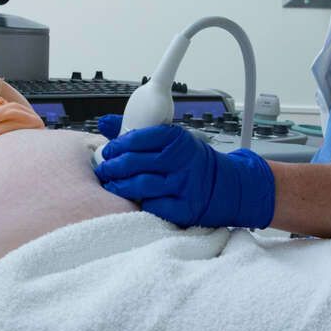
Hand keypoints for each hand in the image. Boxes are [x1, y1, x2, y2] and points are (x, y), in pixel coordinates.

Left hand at [94, 124, 274, 228]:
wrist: (227, 186)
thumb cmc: (192, 162)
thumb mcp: (172, 141)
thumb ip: (139, 132)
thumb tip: (104, 122)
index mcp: (177, 138)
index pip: (138, 137)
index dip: (117, 145)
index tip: (108, 151)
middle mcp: (182, 159)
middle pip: (135, 162)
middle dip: (113, 167)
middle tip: (104, 170)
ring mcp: (185, 184)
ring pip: (142, 185)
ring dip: (121, 187)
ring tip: (112, 186)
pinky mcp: (187, 207)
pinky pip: (154, 206)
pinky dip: (143, 204)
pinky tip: (137, 200)